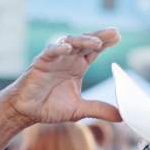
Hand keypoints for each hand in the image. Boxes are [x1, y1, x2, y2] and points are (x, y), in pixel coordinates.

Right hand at [3, 29, 121, 126]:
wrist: (27, 111)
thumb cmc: (50, 107)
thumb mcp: (79, 110)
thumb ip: (100, 110)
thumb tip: (122, 116)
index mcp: (78, 67)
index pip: (94, 51)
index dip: (105, 43)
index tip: (118, 37)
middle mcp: (67, 59)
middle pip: (85, 42)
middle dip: (99, 36)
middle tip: (114, 33)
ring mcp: (54, 59)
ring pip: (70, 42)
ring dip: (83, 41)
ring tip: (96, 43)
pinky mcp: (40, 62)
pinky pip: (50, 51)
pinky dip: (58, 49)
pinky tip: (68, 49)